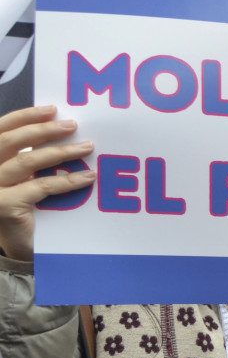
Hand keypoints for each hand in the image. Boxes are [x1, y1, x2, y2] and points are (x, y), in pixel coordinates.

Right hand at [0, 106, 95, 261]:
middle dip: (43, 130)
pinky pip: (42, 186)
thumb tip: (59, 130)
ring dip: (61, 152)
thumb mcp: (20, 180)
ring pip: (28, 161)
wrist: (17, 248)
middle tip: (72, 125)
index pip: (0, 129)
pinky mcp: (5, 205)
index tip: (51, 109)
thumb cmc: (23, 211)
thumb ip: (27, 158)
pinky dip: (68, 180)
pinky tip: (87, 176)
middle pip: (10, 141)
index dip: (24, 116)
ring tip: (87, 147)